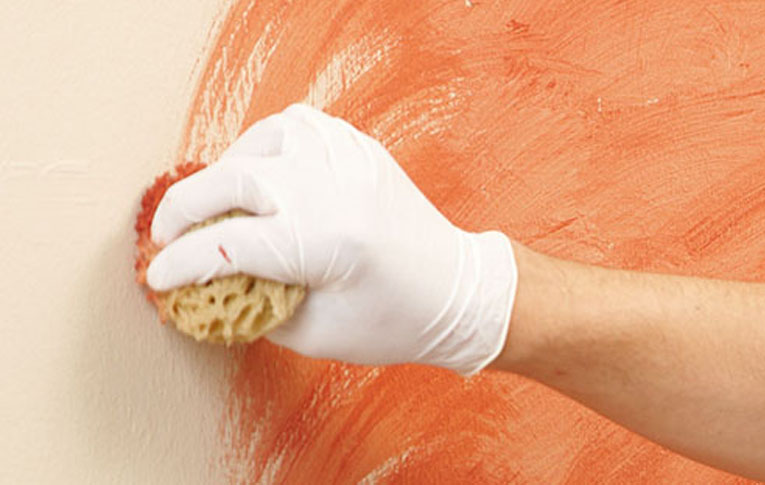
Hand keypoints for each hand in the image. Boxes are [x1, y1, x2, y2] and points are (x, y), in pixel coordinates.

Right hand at [147, 104, 516, 373]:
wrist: (456, 291)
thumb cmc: (394, 322)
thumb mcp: (316, 334)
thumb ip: (253, 305)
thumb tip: (208, 283)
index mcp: (326, 243)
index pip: (228, 244)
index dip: (181, 263)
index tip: (158, 276)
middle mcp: (335, 190)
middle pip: (232, 180)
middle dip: (184, 208)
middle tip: (165, 234)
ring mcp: (349, 160)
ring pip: (261, 141)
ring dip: (223, 170)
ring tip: (212, 201)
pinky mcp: (359, 148)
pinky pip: (296, 125)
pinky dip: (263, 144)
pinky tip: (256, 170)